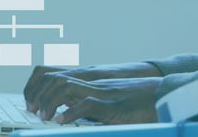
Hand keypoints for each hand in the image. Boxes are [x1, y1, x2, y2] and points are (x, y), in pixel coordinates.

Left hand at [27, 76, 162, 124]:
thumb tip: (74, 115)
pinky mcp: (112, 104)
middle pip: (56, 79)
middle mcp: (94, 84)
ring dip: (50, 102)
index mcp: (92, 83)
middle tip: (33, 111)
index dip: (40, 88)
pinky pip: (86, 104)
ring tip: (44, 116)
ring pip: (66, 87)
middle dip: (39, 94)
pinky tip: (62, 121)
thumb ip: (92, 105)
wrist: (164, 94)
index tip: (32, 104)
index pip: (57, 75)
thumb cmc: (140, 101)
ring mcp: (102, 92)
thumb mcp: (111, 102)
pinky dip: (71, 113)